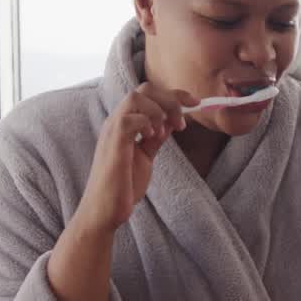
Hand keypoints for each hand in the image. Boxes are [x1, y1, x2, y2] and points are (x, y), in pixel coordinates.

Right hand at [75, 83, 196, 233]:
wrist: (105, 211)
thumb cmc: (123, 186)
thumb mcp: (145, 157)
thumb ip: (154, 139)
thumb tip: (169, 124)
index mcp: (125, 123)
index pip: (149, 94)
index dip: (174, 94)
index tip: (195, 103)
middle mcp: (116, 122)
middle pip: (144, 89)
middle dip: (171, 99)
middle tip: (183, 122)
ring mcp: (112, 131)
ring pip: (136, 97)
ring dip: (160, 110)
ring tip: (168, 130)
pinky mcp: (113, 145)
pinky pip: (130, 119)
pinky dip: (147, 123)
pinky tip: (154, 138)